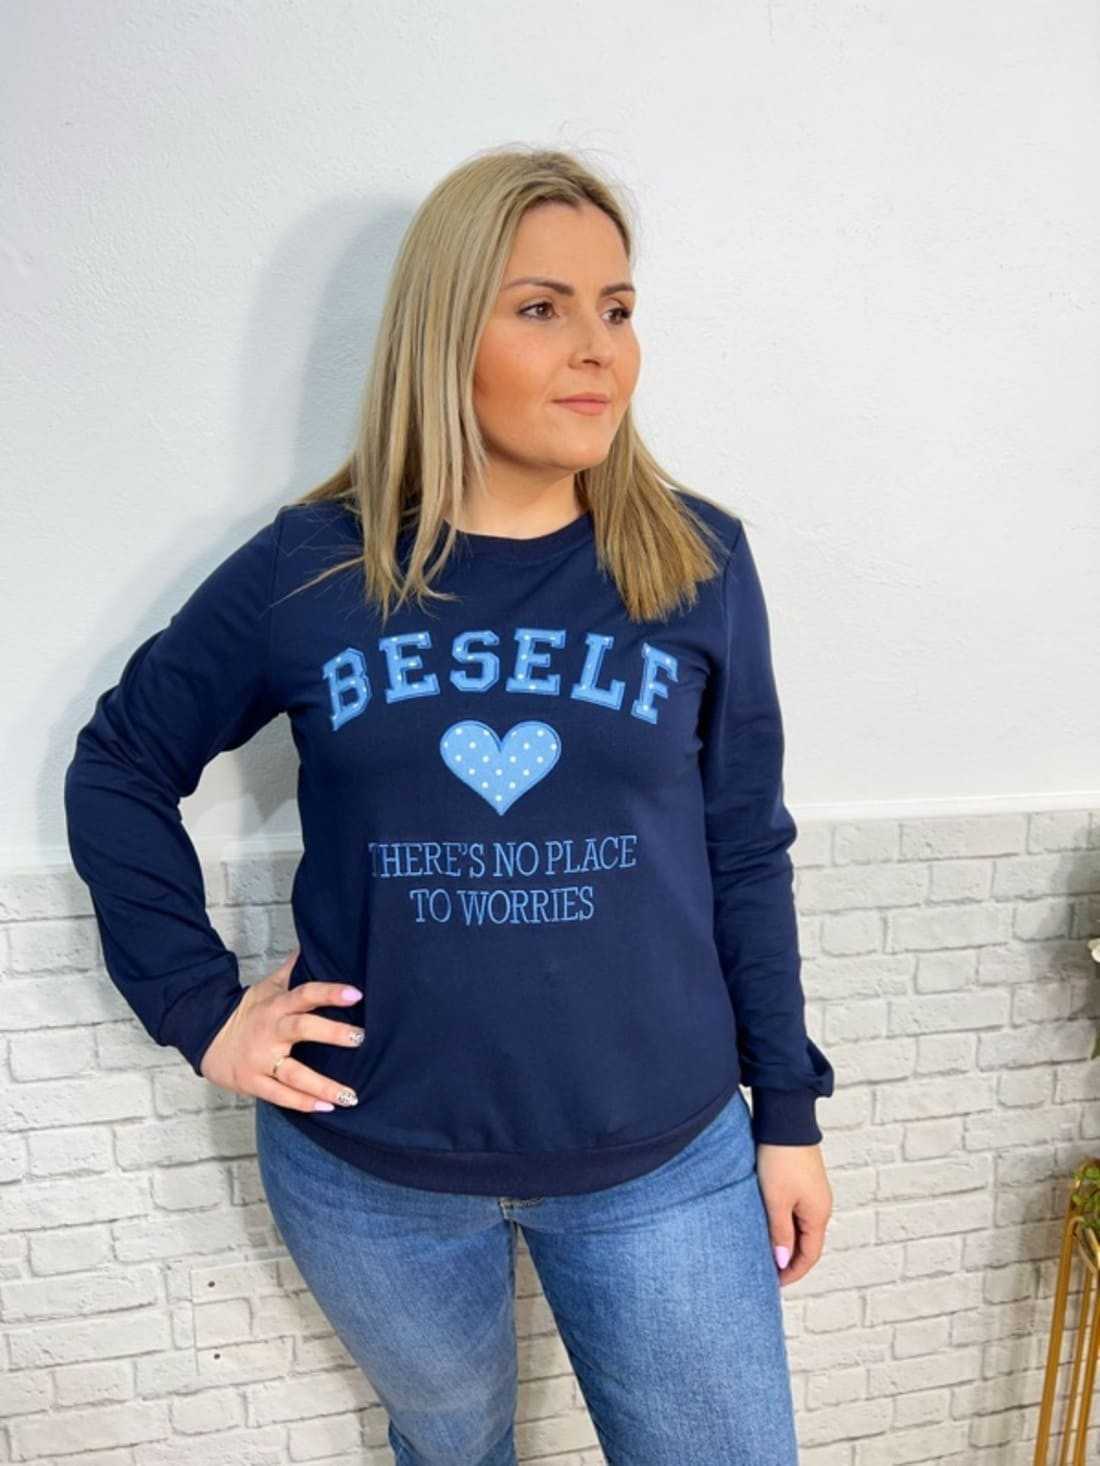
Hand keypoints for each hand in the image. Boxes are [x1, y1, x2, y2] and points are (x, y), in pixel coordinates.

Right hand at [199, 947, 365, 1111]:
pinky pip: (280, 1096)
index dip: (330, 993)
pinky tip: (327, 1107)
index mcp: (276, 1006)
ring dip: (324, 1085)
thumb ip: (293, 970)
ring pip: (294, 1073)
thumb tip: (313, 945)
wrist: (207, 1037)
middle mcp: (270, 1032)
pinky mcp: (253, 1083)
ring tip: (351, 1095)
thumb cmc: (248, 1011)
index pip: (305, 994)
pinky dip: (303, 1103)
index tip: (356, 994)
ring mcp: (261, 1060)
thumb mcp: (268, 987)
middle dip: (332, 1033)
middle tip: (361, 1038)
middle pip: (301, 1029)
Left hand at [756, 1142, 832, 1286]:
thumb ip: (780, 1233)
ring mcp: (814, 1191)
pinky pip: (798, 1210)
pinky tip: (771, 1223)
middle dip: (790, 1259)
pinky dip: (786, 1223)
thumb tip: (783, 1262)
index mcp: (818, 1214)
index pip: (810, 1255)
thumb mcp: (776, 1201)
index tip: (774, 1283)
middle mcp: (821, 1205)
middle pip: (808, 1242)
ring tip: (767, 1250)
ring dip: (787, 1240)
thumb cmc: (780, 1160)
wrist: (786, 1120)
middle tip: (768, 1271)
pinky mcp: (805, 1179)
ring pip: (802, 1226)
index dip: (793, 1272)